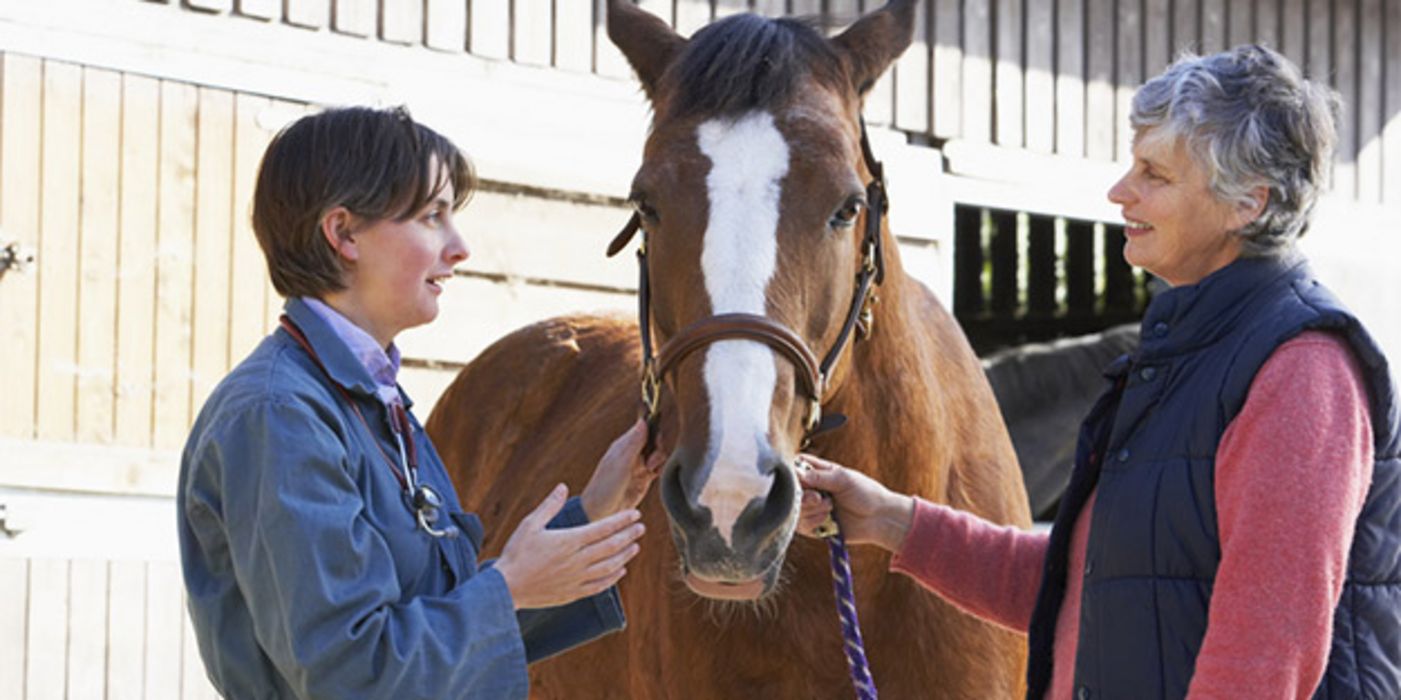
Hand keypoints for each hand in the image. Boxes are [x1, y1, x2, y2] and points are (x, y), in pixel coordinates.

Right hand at [494, 484, 645, 608]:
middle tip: (641, 527)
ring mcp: (577, 579)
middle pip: (611, 546)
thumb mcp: (529, 525)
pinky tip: (620, 570)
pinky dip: (613, 577)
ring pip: (610, 566)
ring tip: (635, 546)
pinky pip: (600, 586)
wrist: (506, 588)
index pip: (603, 528)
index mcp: (569, 541)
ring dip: (625, 555)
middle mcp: (577, 560)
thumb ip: (549, 506)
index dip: (622, 520)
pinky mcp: (573, 593)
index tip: (635, 513)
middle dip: (628, 535)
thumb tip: (563, 487)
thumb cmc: (516, 553)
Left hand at [580, 418, 665, 520]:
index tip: (655, 442)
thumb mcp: (621, 463)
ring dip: (659, 460)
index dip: (653, 432)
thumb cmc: (605, 487)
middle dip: (657, 449)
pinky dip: (659, 470)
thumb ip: (634, 443)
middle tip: (651, 462)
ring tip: (650, 470)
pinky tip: (654, 475)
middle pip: (654, 442)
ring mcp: (638, 466)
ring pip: (657, 455)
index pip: (644, 429)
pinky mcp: (643, 479)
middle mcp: (631, 454)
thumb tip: (643, 421)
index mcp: (623, 445)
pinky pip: (657, 469)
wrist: (600, 513)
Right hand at [795, 454, 914, 551]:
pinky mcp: (814, 526)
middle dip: (802, 496)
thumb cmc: (866, 493)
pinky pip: (801, 525)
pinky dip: (812, 522)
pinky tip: (828, 519)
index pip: (795, 467)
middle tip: (817, 497)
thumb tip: (796, 475)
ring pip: (794, 509)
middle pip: (790, 490)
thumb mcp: (843, 479)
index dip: (792, 472)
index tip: (799, 479)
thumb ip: (819, 476)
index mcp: (818, 472)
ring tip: (830, 508)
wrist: (880, 519)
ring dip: (810, 510)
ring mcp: (812, 508)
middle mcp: (812, 489)